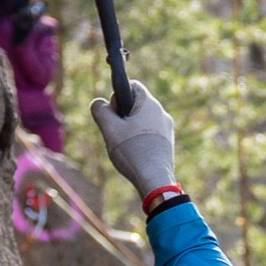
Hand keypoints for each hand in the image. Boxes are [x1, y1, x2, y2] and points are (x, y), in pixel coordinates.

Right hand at [92, 81, 175, 196]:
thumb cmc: (132, 152)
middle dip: (122, 116)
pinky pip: (149, 135)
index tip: (114, 114)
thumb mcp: (109, 129)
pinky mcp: (167, 144)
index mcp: (150, 104)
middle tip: (117, 134)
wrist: (155, 180)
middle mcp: (162, 113)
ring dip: (130, 130)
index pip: (132, 86)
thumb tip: (98, 103)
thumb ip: (100, 111)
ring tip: (126, 148)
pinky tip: (134, 155)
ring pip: (142, 121)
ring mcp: (166, 129)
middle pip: (136, 105)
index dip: (118, 97)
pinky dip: (139, 141)